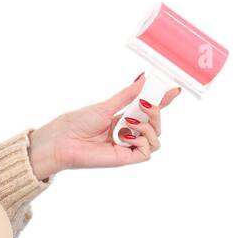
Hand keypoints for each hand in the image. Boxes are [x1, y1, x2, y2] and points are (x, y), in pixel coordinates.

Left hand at [27, 73, 180, 178]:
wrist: (63, 141)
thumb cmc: (78, 123)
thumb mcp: (106, 105)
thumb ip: (127, 95)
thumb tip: (143, 78)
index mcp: (123, 118)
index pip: (148, 110)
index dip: (163, 101)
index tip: (174, 90)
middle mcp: (128, 132)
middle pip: (156, 124)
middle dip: (156, 112)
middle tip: (146, 104)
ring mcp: (128, 146)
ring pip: (156, 137)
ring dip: (148, 126)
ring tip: (128, 123)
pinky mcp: (126, 158)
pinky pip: (147, 151)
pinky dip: (142, 140)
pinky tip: (126, 135)